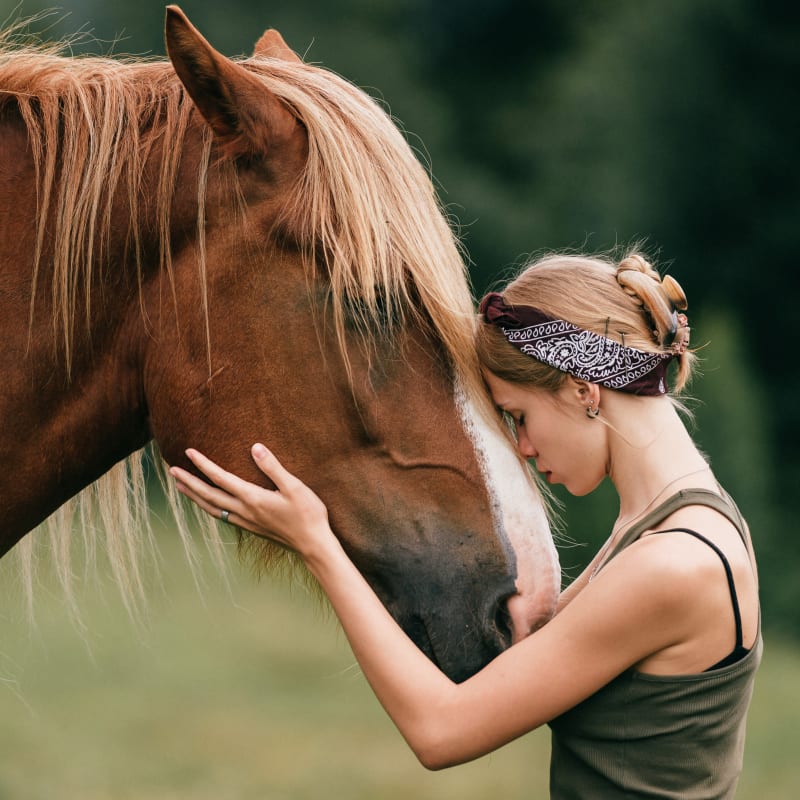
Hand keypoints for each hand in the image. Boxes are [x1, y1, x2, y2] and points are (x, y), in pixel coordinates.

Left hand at [169, 444, 334, 557]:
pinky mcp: (251, 528)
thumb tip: (255, 447)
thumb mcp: (294, 486)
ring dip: (194, 496)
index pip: (221, 478)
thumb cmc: (308, 515)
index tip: (189, 452)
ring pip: (212, 508)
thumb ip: (273, 467)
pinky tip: (208, 504)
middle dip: (189, 482)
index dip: (203, 464)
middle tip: (172, 470)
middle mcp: (244, 511)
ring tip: (181, 487)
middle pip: (208, 495)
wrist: (313, 545)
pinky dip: (209, 507)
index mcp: (252, 498)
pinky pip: (222, 516)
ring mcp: (246, 522)